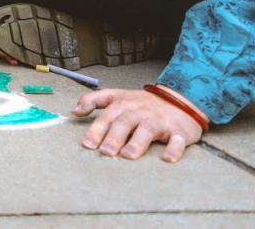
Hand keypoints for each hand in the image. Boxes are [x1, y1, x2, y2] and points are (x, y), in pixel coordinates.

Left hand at [75, 88, 204, 161]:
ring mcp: (159, 120)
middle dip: (114, 137)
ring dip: (138, 142)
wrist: (180, 99)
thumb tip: (74, 111)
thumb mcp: (118, 96)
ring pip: (148, 129)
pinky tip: (168, 159)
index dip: (97, 128)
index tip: (88, 144)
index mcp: (124, 104)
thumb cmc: (143, 103)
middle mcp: (140, 111)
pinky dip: (174, 149)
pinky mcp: (178, 131)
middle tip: (106, 152)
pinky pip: (177, 140)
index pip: (108, 115)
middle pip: (125, 122)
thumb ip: (94, 100)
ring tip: (128, 155)